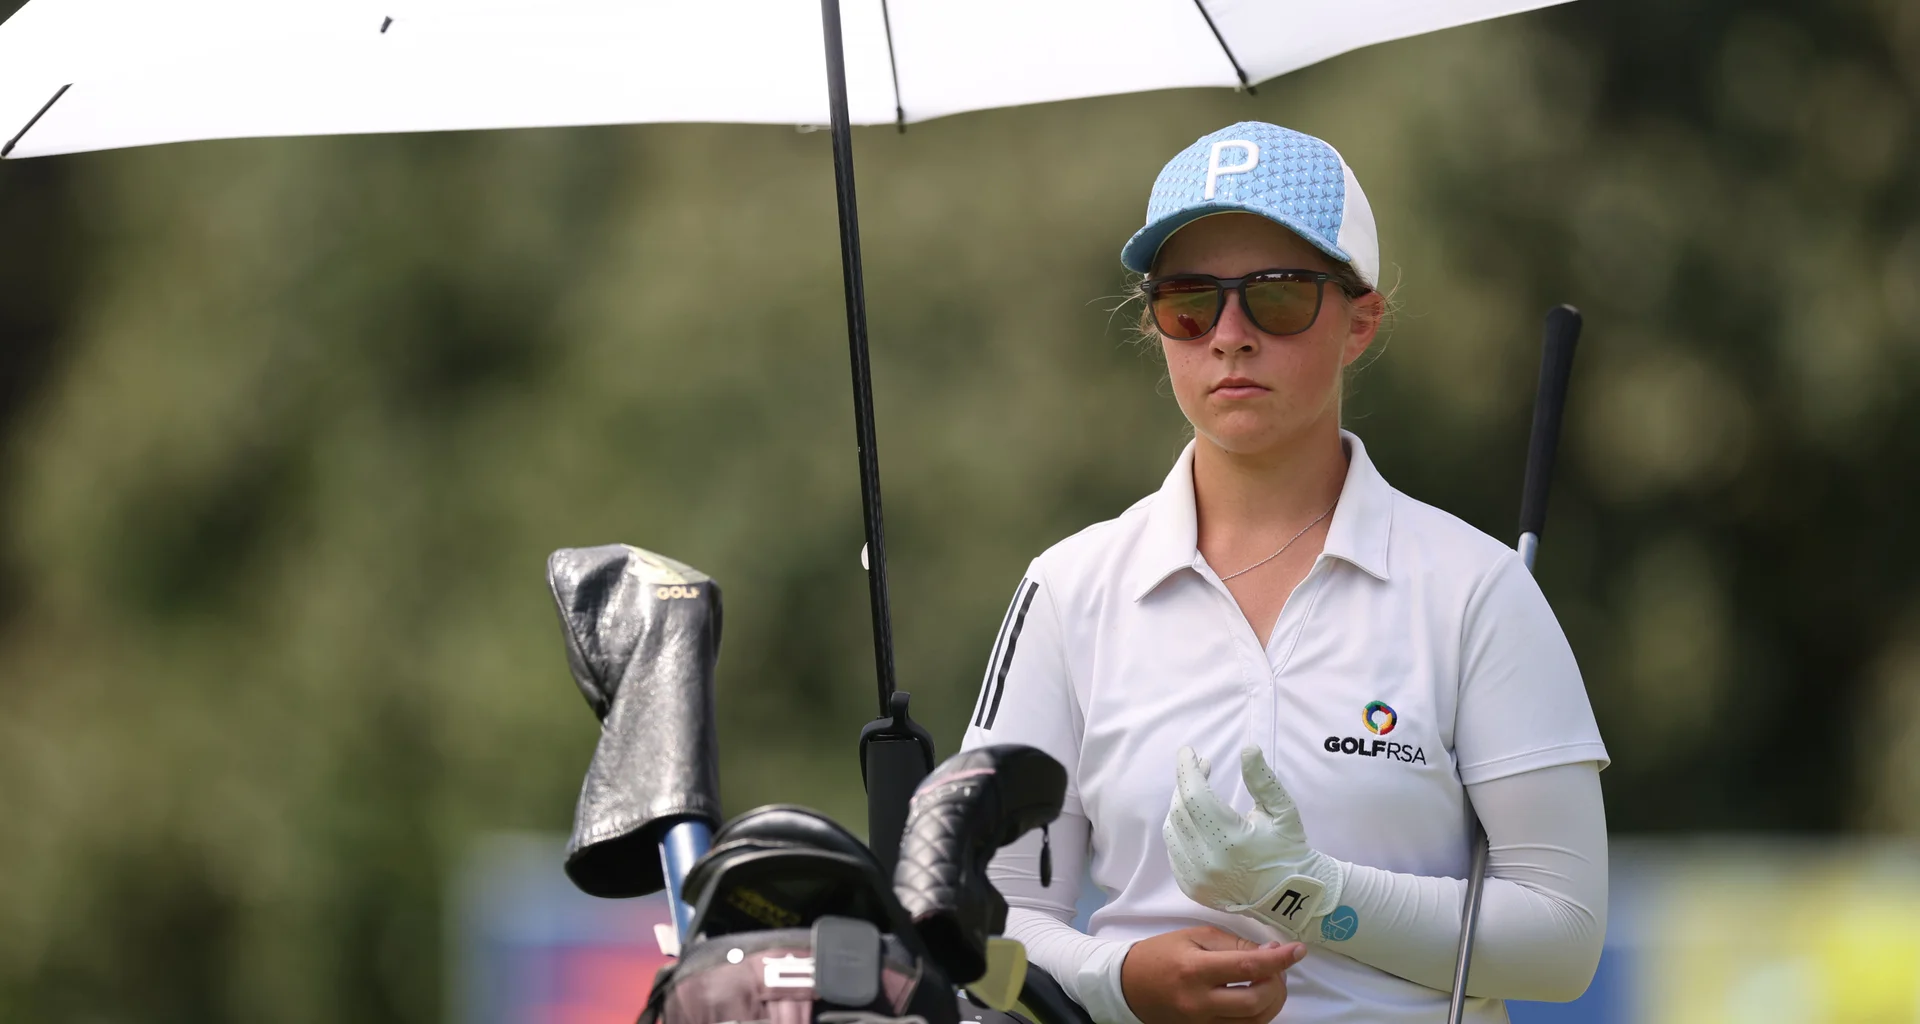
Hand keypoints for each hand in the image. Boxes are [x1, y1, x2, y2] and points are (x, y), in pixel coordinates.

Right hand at [1119, 926, 1304, 1023]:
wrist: (1128, 985)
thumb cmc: (1161, 954)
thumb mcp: (1194, 936)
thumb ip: (1234, 944)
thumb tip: (1270, 953)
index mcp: (1195, 970)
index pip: (1247, 967)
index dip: (1279, 960)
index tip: (1298, 950)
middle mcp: (1199, 1002)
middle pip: (1256, 1001)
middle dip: (1277, 983)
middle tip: (1278, 968)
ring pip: (1254, 1022)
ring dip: (1272, 1002)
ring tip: (1269, 982)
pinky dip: (1257, 1015)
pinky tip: (1256, 999)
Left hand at [1163, 745, 1346, 941]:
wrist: (1290, 899)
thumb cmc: (1288, 850)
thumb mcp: (1283, 812)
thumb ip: (1263, 780)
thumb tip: (1247, 749)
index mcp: (1232, 841)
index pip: (1196, 796)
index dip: (1188, 769)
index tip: (1188, 751)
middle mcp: (1209, 862)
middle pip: (1181, 810)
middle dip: (1187, 783)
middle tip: (1202, 766)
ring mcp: (1197, 879)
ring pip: (1172, 830)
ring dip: (1181, 805)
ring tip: (1198, 791)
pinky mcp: (1191, 889)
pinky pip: (1174, 851)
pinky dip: (1180, 831)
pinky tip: (1196, 821)